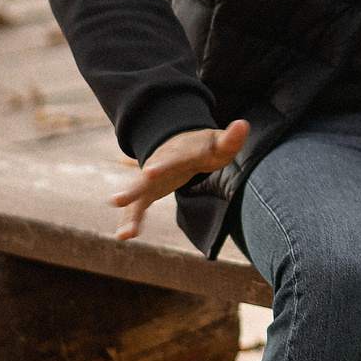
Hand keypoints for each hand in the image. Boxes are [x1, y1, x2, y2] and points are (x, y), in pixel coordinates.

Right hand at [111, 120, 248, 239]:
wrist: (183, 144)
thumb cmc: (206, 146)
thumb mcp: (220, 142)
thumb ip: (231, 138)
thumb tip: (243, 124)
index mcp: (180, 152)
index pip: (173, 159)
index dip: (163, 165)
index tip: (150, 172)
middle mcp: (159, 165)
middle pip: (145, 179)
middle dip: (134, 189)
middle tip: (118, 200)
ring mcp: (151, 180)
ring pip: (138, 196)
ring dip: (130, 214)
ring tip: (124, 234)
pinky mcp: (148, 192)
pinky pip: (137, 208)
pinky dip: (130, 221)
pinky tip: (123, 237)